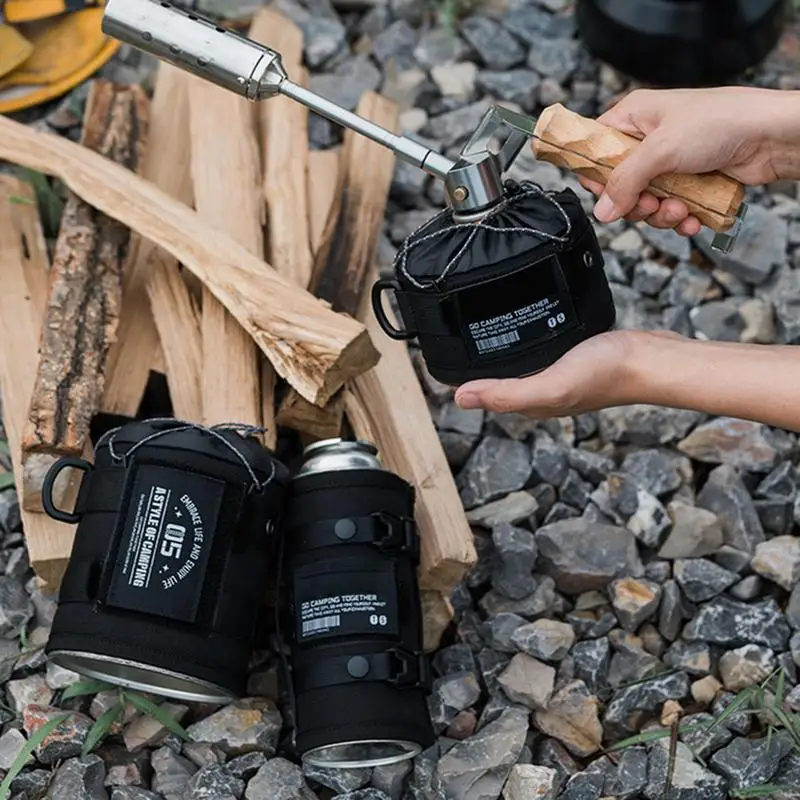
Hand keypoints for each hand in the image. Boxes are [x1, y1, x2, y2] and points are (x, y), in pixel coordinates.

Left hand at [454, 330, 682, 416]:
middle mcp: (542, 391)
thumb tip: (460, 398)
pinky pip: (541, 347)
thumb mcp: (552, 385)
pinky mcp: (573, 354)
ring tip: (476, 327)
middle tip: (451, 335)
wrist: (653, 358)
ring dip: (499, 351)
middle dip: (474, 364)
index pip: (486, 395)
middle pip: (499, 379)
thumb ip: (507, 393)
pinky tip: (524, 323)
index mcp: (532, 403)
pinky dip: (527, 339)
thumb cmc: (608, 373)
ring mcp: (559, 373)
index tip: (436, 359)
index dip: (461, 381)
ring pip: (519, 363)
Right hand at [578, 86, 799, 235]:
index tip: (605, 192)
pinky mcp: (689, 182)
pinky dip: (679, 220)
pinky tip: (692, 218)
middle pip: (619, 185)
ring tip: (680, 209)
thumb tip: (602, 211)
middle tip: (650, 203)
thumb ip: (625, 181)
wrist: (772, 136)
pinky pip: (670, 210)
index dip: (596, 174)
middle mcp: (649, 139)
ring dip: (661, 215)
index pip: (596, 147)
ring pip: (645, 203)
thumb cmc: (722, 122)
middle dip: (635, 203)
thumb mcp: (661, 149)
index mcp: (635, 117)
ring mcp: (670, 163)